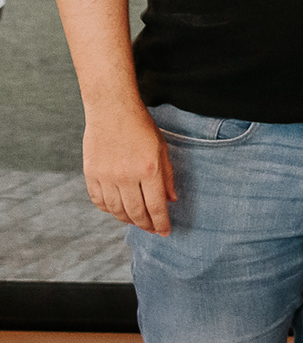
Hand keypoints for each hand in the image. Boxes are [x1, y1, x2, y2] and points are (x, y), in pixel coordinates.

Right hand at [83, 102, 175, 234]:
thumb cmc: (142, 127)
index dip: (161, 223)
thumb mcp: (162, 149)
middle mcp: (127, 176)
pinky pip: (99, 201)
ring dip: (127, 220)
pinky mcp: (91, 173)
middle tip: (152, 230)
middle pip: (136, 212)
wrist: (112, 110)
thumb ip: (167, 176)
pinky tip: (117, 210)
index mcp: (149, 170)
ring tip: (136, 222)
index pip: (156, 207)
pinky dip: (108, 209)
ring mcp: (106, 176)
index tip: (165, 232)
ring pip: (116, 210)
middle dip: (146, 225)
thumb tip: (171, 200)